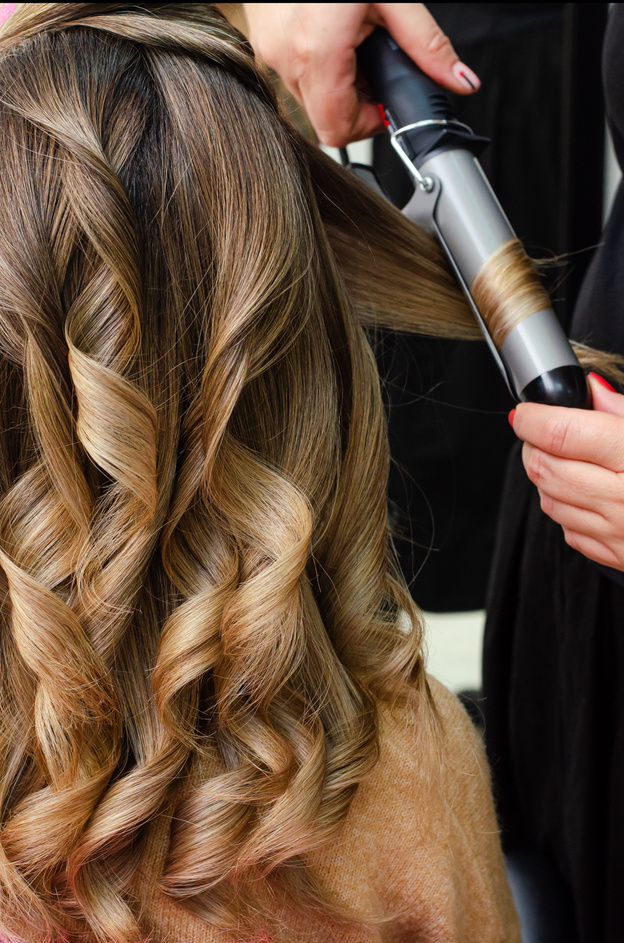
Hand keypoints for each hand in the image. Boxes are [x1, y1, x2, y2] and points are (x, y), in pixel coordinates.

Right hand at [243, 3, 479, 146]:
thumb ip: (427, 46)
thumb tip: (462, 82)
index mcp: (317, 53)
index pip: (338, 130)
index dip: (368, 124)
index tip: (385, 100)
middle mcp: (286, 58)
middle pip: (325, 118)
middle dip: (356, 101)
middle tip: (375, 64)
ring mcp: (270, 50)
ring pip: (309, 98)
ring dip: (337, 83)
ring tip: (354, 41)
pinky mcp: (263, 40)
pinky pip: (293, 73)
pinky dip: (317, 66)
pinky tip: (331, 33)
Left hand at [510, 373, 623, 569]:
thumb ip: (623, 411)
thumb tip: (591, 389)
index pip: (561, 433)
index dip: (532, 418)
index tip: (525, 412)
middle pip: (545, 467)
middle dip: (532, 445)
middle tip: (541, 432)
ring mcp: (619, 532)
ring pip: (549, 500)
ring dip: (546, 477)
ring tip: (566, 460)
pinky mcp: (617, 556)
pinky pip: (569, 531)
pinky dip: (566, 509)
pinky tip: (586, 493)